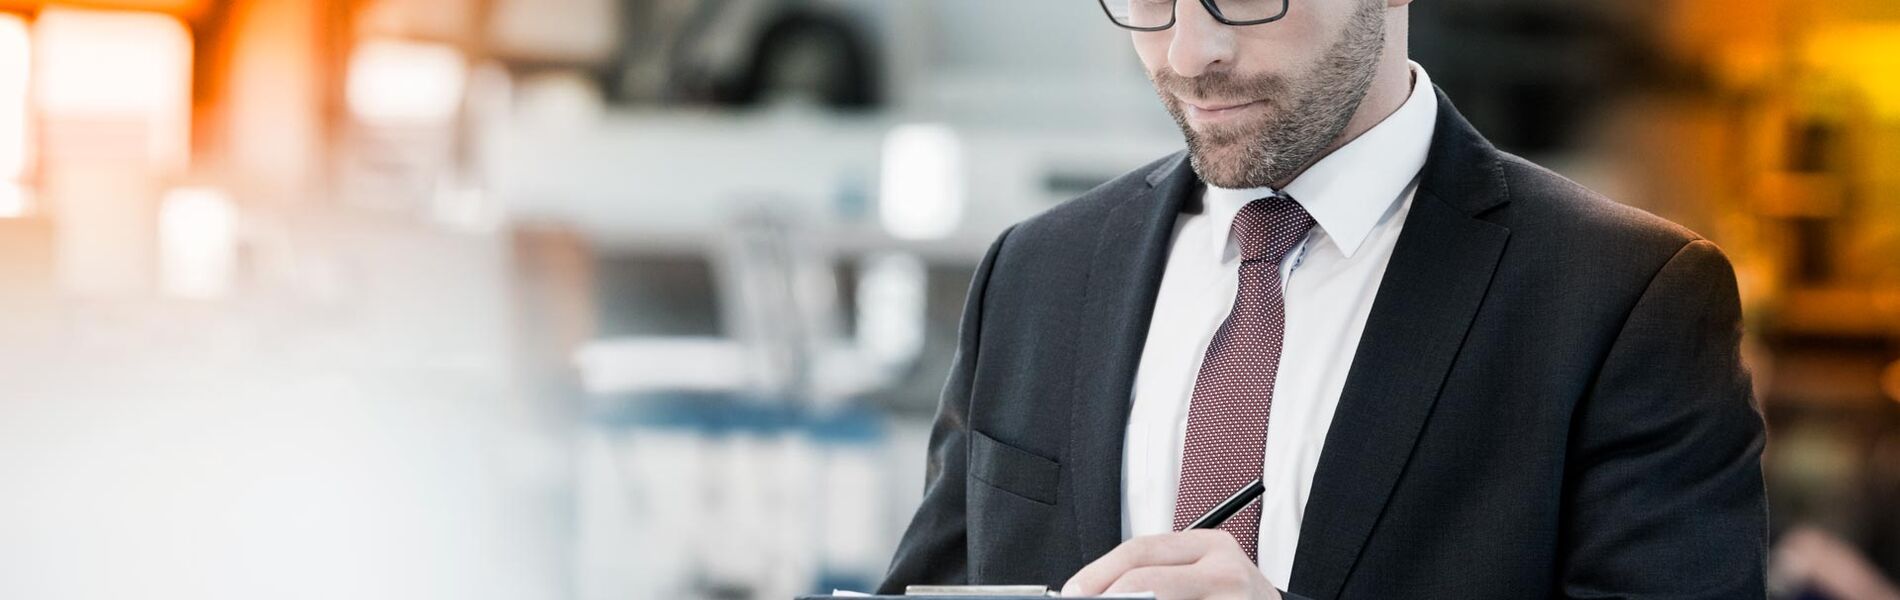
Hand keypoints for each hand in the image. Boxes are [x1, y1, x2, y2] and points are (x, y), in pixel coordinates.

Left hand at [1060, 530, 1283, 599]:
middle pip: (1147, 580)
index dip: (1099, 573)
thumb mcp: (1205, 573)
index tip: (1073, 593)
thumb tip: (1092, 592)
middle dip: (1108, 598)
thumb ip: (1159, 573)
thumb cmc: (1234, 598)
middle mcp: (1225, 570)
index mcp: (1210, 546)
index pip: (1141, 550)